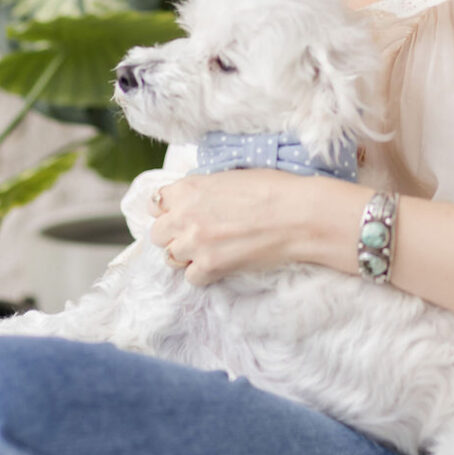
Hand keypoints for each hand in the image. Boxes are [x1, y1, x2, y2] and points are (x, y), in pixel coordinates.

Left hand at [148, 169, 299, 286]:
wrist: (297, 214)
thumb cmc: (273, 189)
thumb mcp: (230, 176)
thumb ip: (203, 189)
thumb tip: (195, 199)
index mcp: (189, 188)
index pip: (156, 203)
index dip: (168, 210)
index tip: (179, 214)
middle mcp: (184, 215)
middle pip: (157, 234)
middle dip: (173, 234)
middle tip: (195, 234)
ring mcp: (195, 243)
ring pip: (170, 258)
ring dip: (187, 255)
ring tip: (210, 250)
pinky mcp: (210, 266)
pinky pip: (191, 278)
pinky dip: (203, 274)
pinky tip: (221, 264)